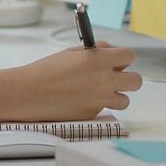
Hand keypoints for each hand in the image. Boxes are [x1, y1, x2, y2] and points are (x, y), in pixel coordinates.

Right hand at [12, 43, 143, 121]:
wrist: (29, 92)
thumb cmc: (47, 70)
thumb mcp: (72, 52)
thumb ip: (96, 51)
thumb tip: (111, 51)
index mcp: (99, 60)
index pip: (129, 56)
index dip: (123, 57)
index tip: (117, 60)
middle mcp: (104, 80)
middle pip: (136, 81)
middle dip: (128, 78)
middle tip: (115, 76)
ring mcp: (100, 100)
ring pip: (125, 100)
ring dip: (116, 95)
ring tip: (99, 91)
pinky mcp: (93, 114)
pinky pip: (105, 109)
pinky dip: (97, 104)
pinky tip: (81, 99)